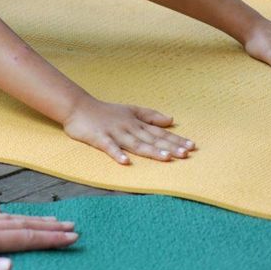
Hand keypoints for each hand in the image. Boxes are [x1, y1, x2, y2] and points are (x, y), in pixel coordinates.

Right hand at [62, 96, 194, 164]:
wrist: (78, 107)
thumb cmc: (105, 111)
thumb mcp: (130, 110)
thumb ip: (150, 116)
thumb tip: (171, 120)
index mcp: (136, 123)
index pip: (159, 132)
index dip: (175, 139)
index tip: (191, 147)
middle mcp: (129, 128)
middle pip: (151, 139)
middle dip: (169, 147)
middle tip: (185, 154)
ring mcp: (114, 133)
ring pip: (135, 143)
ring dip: (150, 151)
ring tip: (165, 159)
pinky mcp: (99, 138)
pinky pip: (109, 147)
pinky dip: (117, 154)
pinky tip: (125, 162)